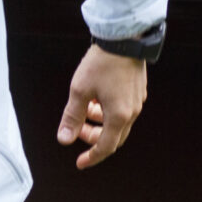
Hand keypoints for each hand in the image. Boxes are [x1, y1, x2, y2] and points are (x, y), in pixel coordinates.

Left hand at [58, 46, 146, 168]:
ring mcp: (137, 101)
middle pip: (113, 137)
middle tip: (76, 130)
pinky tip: (96, 97)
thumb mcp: (80, 91)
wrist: (124, 38)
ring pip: (118, 122)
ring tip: (84, 109)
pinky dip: (108, 111)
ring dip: (99, 122)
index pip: (105, 147)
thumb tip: (64, 140)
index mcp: (119, 116)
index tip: (79, 163)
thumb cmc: (101, 64)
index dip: (92, 157)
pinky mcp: (137, 90)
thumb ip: (72, 117)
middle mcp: (132, 112)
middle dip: (94, 138)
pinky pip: (123, 110)